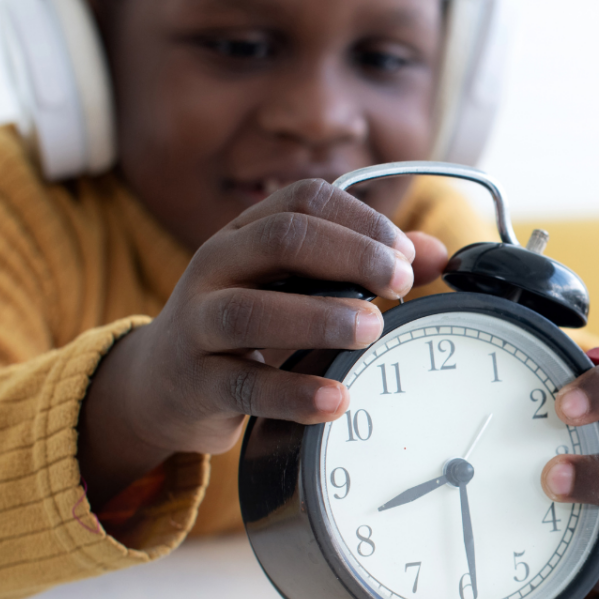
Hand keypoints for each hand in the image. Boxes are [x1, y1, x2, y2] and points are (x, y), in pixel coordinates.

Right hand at [79, 179, 448, 507]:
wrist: (160, 383)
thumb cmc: (244, 326)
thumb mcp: (295, 286)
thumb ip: (364, 268)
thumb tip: (438, 256)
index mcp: (245, 233)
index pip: (304, 200)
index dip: (361, 220)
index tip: (404, 253)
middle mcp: (216, 266)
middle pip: (281, 239)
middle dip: (350, 256)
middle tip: (398, 283)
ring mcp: (198, 323)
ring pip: (252, 310)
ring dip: (321, 318)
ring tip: (372, 329)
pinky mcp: (196, 382)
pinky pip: (244, 385)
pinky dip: (294, 393)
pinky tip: (335, 397)